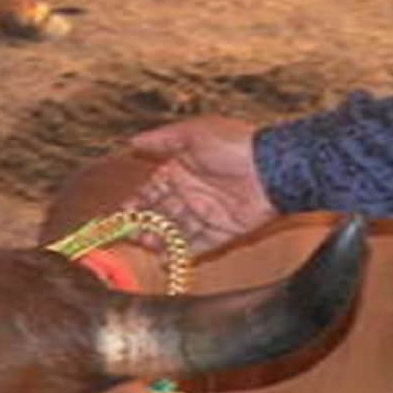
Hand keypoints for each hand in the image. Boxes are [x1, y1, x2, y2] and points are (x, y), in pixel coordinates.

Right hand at [124, 117, 279, 255]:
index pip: (151, 191)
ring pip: (176, 231)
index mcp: (182, 170)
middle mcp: (192, 193)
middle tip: (128, 234)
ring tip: (145, 243)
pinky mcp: (223, 232)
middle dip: (143, 224)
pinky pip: (199, 246)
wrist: (272, 168)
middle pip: (160, 214)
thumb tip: (132, 141)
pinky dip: (182, 253)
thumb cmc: (234, 145)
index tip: (120, 214)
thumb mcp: (194, 133)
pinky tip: (165, 259)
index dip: (135, 203)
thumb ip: (162, 139)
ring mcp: (207, 214)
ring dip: (159, 239)